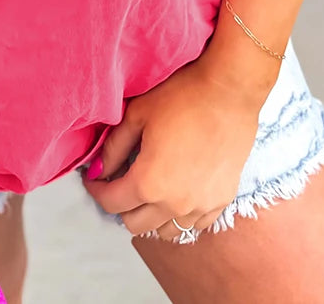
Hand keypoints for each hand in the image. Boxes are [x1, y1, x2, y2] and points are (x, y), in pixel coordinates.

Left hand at [82, 58, 263, 241]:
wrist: (229, 91)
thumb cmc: (183, 96)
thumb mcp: (137, 115)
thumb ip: (113, 148)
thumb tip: (98, 170)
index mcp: (149, 182)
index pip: (111, 203)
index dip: (97, 190)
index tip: (95, 179)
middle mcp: (174, 204)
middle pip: (135, 224)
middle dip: (121, 204)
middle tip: (120, 182)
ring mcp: (200, 206)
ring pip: (165, 231)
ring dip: (150, 215)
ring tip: (149, 190)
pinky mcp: (222, 200)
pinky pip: (194, 226)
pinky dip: (180, 217)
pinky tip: (176, 195)